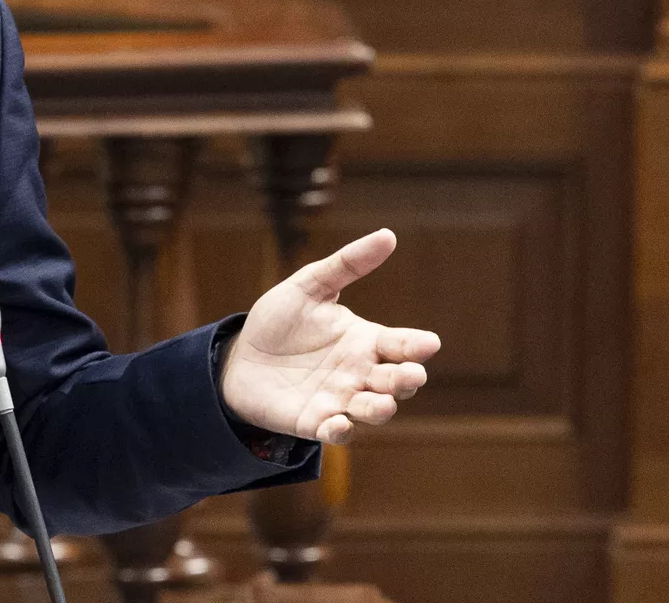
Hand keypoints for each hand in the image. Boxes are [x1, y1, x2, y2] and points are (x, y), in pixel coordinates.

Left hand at [220, 228, 440, 444]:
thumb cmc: (279, 321)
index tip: (428, 343)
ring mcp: (340, 400)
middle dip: (406, 380)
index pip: (401, 345)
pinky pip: (335, 432)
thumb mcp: (309, 286)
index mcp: (365, 341)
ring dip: (380, 408)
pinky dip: (341, 431)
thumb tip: (388, 235)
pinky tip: (340, 424)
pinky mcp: (315, 422)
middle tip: (410, 375)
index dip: (416, 346)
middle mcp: (360, 373)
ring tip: (383, 402)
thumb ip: (347, 264)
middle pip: (395, 381)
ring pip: (373, 410)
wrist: (240, 357)